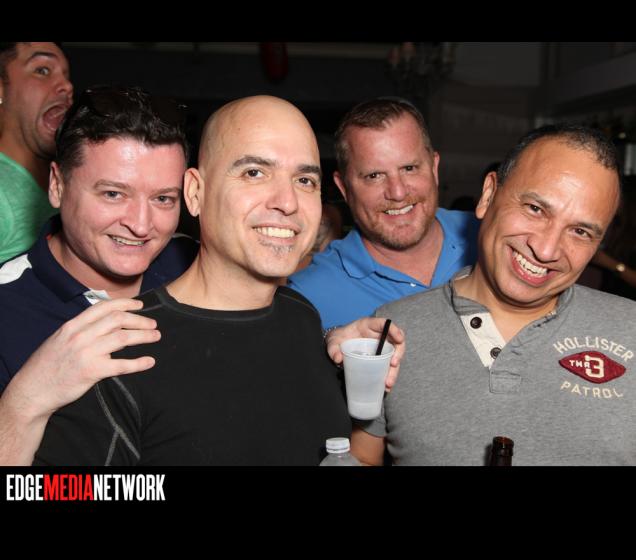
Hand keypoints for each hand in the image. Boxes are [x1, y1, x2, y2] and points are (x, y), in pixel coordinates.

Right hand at [8, 298, 159, 420]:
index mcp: (72, 326)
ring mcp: (86, 353)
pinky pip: (121, 365)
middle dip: (139, 320)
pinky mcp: (92, 371)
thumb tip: (111, 328)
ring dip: (144, 336)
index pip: (103, 307)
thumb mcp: (61, 340)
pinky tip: (149, 361)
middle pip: (118, 319)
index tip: (140, 305)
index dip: (125, 303)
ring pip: (123, 338)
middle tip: (153, 324)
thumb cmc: (49, 365)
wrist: (32, 390)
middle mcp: (80, 336)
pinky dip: (139, 363)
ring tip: (156, 336)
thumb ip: (83, 331)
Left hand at [325, 317, 404, 390]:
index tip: (399, 339)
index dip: (394, 330)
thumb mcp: (333, 341)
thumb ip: (333, 348)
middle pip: (395, 342)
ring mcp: (381, 348)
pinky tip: (385, 387)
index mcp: (368, 326)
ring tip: (388, 383)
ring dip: (394, 370)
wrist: (338, 346)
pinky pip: (388, 367)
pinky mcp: (379, 359)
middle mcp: (379, 336)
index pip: (384, 324)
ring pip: (393, 357)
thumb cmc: (338, 339)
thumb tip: (338, 359)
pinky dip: (388, 377)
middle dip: (398, 353)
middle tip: (393, 364)